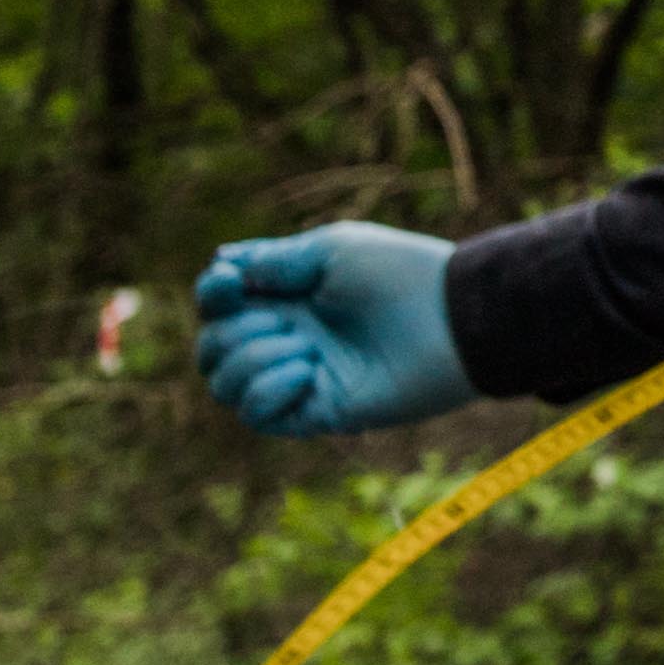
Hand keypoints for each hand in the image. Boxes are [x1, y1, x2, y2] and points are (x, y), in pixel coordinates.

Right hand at [192, 223, 478, 437]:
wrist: (452, 321)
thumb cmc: (402, 274)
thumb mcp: (334, 250)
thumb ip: (276, 260)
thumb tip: (222, 264)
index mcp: (289, 295)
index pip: (220, 303)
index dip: (212, 294)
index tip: (229, 282)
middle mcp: (288, 337)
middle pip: (211, 347)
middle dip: (230, 332)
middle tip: (283, 322)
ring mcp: (298, 376)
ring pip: (223, 383)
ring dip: (252, 359)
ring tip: (304, 348)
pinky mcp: (314, 411)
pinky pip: (256, 414)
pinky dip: (267, 390)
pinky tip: (306, 371)